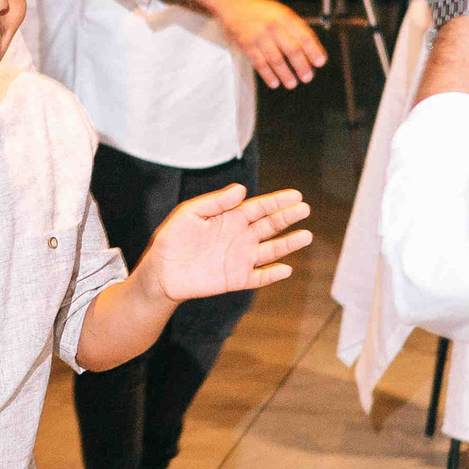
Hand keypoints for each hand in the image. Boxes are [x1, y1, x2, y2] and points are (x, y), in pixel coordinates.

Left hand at [138, 184, 314, 302]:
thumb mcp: (190, 213)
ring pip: (271, 250)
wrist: (161, 271)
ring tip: (306, 236)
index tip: (296, 195)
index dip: (277, 201)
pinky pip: (259, 277)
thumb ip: (216, 202)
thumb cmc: (173, 239)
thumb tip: (241, 189)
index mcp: (231, 218)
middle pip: (270, 226)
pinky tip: (285, 269)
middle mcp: (241, 236)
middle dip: (288, 217)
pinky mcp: (236, 279)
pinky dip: (273, 274)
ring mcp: (241, 258)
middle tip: (305, 209)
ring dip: (288, 244)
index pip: (260, 207)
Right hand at [217, 0, 327, 88]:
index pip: (304, 35)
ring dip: (286, 74)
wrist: (232, 4)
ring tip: (292, 83)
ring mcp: (258, 36)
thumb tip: (311, 50)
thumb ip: (294, 29)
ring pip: (276, 59)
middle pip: (292, 49)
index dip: (314, 50)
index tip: (320, 62)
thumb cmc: (259, 11)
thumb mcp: (280, 13)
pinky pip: (259, 63)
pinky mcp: (246, 45)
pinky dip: (268, 75)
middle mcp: (272, 26)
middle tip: (308, 77)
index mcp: (284, 16)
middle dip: (302, 66)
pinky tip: (274, 82)